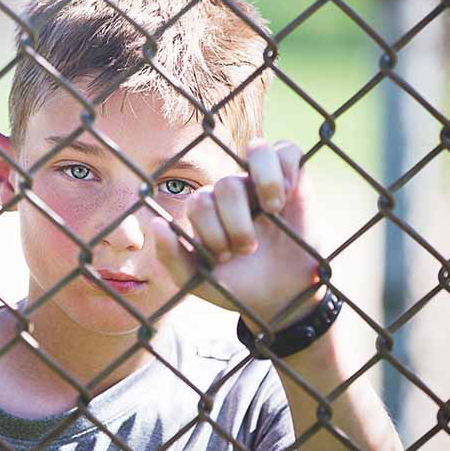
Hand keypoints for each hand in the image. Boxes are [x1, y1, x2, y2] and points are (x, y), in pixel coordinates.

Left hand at [150, 138, 320, 328]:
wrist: (282, 300)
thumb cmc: (237, 287)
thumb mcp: (199, 282)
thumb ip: (171, 257)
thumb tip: (155, 223)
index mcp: (208, 210)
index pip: (200, 202)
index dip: (211, 232)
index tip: (225, 257)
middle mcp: (233, 191)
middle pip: (227, 184)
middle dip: (237, 224)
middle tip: (248, 250)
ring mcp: (263, 183)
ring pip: (256, 152)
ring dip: (265, 186)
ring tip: (273, 212)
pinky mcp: (294, 180)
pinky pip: (287, 150)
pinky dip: (285, 167)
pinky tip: (286, 196)